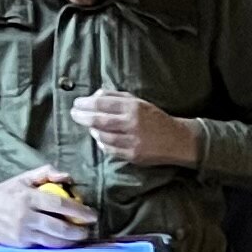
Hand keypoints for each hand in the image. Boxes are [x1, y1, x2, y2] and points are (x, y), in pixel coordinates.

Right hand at [0, 171, 96, 247]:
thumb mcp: (25, 178)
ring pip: (53, 241)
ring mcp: (22, 232)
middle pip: (59, 227)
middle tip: (89, 230)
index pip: (59, 205)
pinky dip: (57, 245)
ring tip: (80, 236)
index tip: (92, 215)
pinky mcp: (20, 244)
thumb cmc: (8, 192)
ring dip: (71, 241)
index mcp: (28, 197)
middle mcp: (25, 216)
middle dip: (78, 231)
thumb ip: (47, 173)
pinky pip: (43, 246)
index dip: (79, 211)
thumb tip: (68, 177)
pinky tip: (65, 241)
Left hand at [77, 90, 198, 167]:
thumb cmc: (155, 118)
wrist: (177, 140)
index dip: (85, 103)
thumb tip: (95, 95)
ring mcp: (132, 141)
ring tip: (88, 126)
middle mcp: (132, 123)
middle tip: (74, 114)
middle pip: (98, 119)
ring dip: (92, 131)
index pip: (101, 103)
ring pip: (102, 136)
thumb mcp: (138, 102)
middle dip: (82, 116)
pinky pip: (110, 150)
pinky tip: (100, 139)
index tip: (77, 103)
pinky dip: (102, 143)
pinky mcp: (133, 155)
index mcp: (133, 107)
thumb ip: (116, 97)